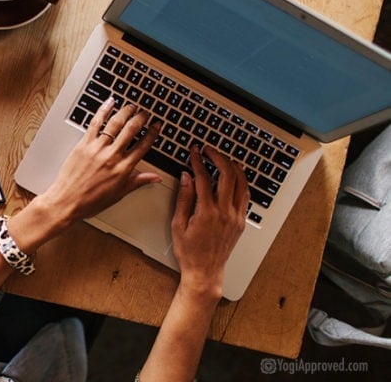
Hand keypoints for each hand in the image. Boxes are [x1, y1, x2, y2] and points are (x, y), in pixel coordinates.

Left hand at [39, 97, 161, 225]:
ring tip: (132, 106)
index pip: (143, 146)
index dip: (152, 134)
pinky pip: (96, 123)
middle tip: (146, 112)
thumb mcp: (119, 193)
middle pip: (131, 130)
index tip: (157, 126)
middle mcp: (112, 156)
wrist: (67, 201)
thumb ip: (138, 181)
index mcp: (123, 169)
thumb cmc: (91, 200)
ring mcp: (97, 148)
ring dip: (126, 111)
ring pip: (115, 123)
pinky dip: (103, 110)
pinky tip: (110, 102)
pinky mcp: (84, 144)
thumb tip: (155, 177)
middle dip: (141, 118)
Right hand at [171, 145, 248, 297]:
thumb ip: (183, 198)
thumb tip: (186, 177)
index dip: (198, 162)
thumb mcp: (178, 224)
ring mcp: (236, 217)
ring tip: (224, 158)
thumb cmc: (189, 252)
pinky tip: (235, 176)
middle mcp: (225, 213)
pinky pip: (245, 196)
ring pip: (240, 183)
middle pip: (227, 175)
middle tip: (209, 150)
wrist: (205, 271)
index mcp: (207, 213)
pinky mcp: (241, 222)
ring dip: (233, 167)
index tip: (194, 152)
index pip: (204, 179)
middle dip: (218, 158)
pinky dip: (241, 182)